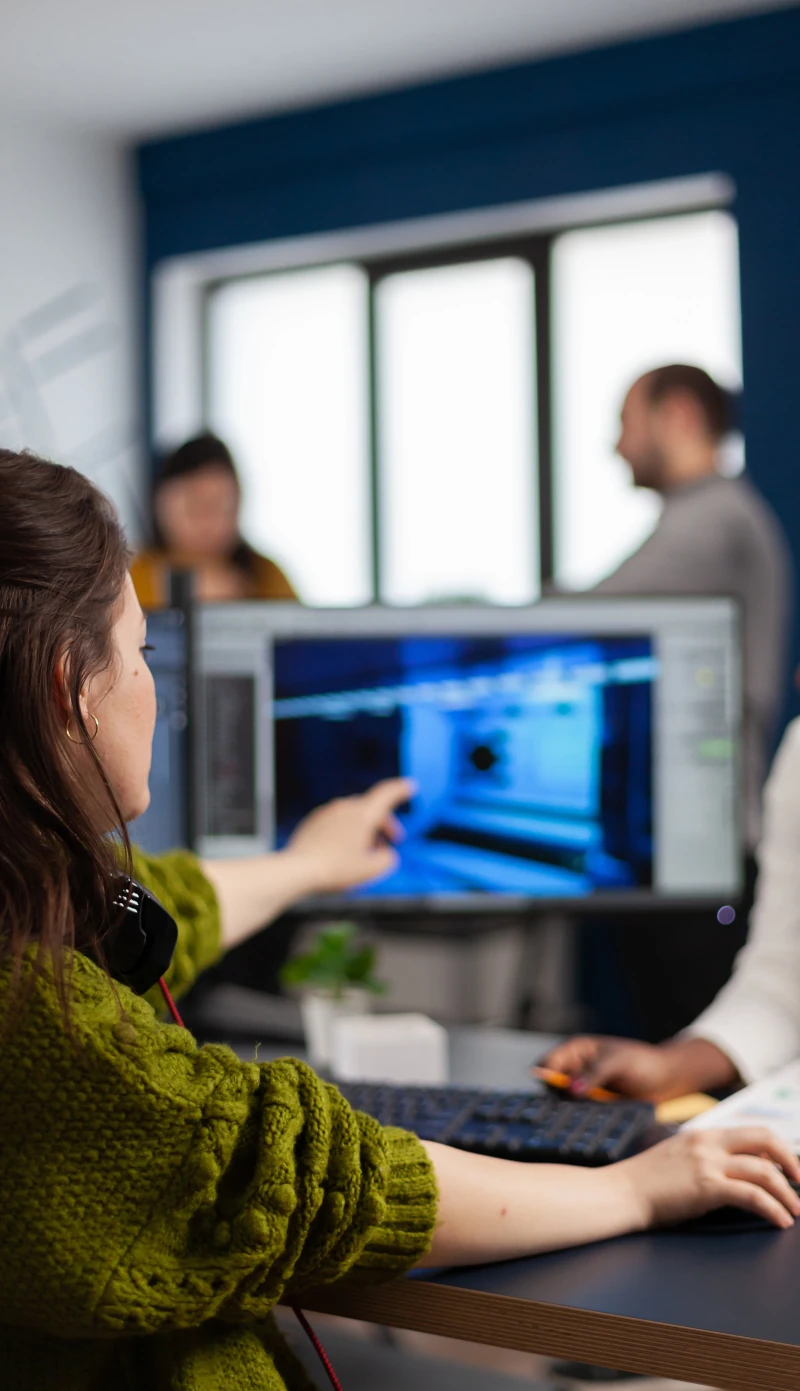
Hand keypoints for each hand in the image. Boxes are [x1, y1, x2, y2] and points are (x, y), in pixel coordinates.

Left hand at [285, 778, 414, 893]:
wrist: (297, 870)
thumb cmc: (334, 869)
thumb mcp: (370, 870)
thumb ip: (387, 860)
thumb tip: (386, 855)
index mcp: (362, 814)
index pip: (386, 794)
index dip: (401, 790)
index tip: (410, 786)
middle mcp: (345, 808)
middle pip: (371, 809)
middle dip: (384, 824)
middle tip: (391, 842)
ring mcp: (327, 813)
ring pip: (353, 816)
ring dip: (365, 830)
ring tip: (365, 853)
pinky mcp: (314, 822)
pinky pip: (337, 822)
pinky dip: (346, 832)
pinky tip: (344, 852)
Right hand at [542, 1035, 736, 1101]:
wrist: (668, 1081)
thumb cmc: (643, 1062)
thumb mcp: (619, 1062)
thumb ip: (595, 1073)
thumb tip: (572, 1089)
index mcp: (576, 1050)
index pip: (549, 1063)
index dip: (547, 1077)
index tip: (557, 1094)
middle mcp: (576, 1069)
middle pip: (552, 1085)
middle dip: (557, 1098)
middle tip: (569, 1111)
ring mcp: (584, 1090)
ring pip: (564, 1103)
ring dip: (570, 1111)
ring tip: (582, 1119)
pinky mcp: (593, 1107)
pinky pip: (579, 1115)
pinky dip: (581, 1120)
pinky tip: (589, 1126)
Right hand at [616, 1127, 799, 1230]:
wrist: (620, 1192)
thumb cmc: (644, 1182)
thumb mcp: (677, 1157)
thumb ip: (703, 1157)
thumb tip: (731, 1172)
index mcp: (703, 1133)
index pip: (752, 1132)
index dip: (778, 1149)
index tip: (790, 1168)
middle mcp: (709, 1143)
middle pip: (765, 1140)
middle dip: (791, 1161)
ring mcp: (708, 1163)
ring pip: (764, 1171)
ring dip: (788, 1193)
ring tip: (796, 1211)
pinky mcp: (706, 1186)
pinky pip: (752, 1195)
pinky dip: (773, 1209)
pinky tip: (781, 1221)